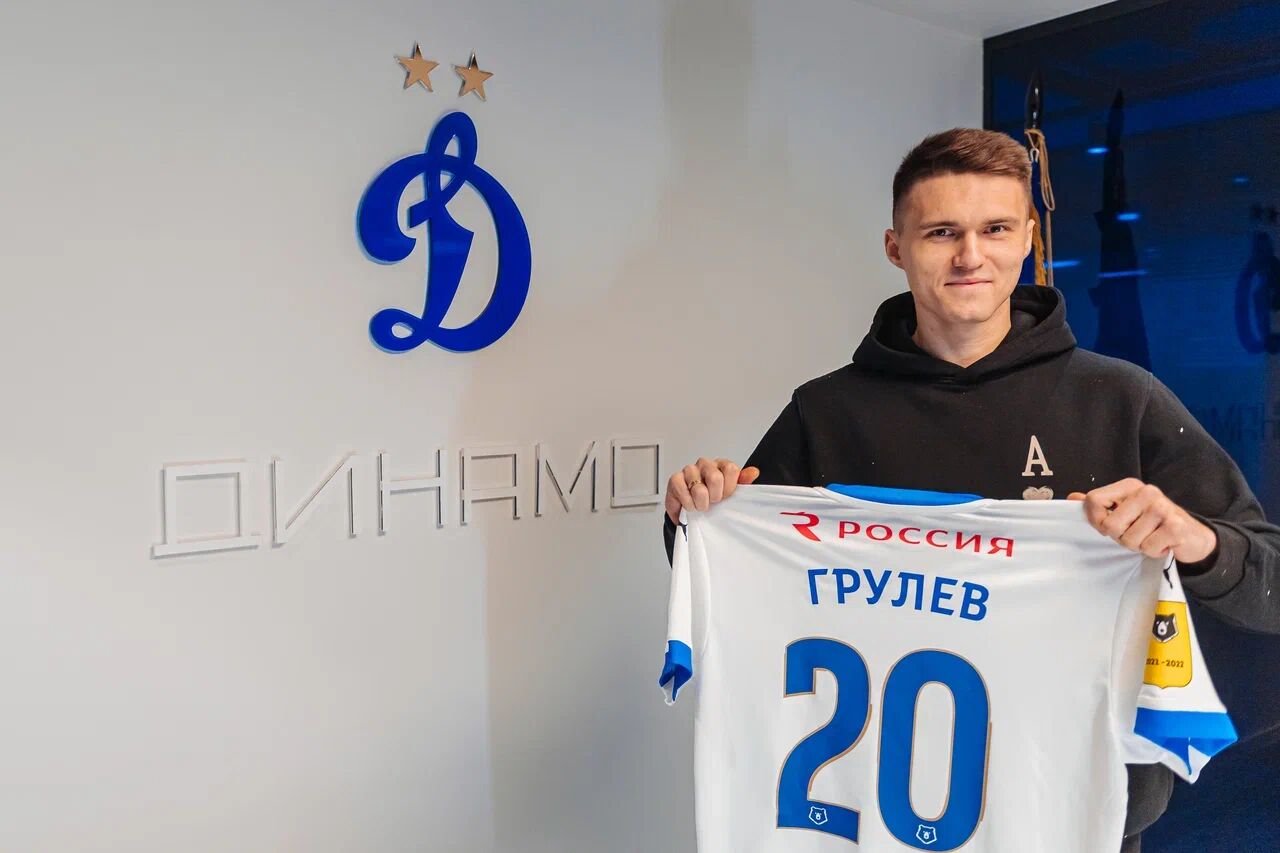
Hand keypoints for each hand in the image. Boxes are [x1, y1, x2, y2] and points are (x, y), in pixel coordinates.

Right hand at [665, 458, 759, 522]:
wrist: (693, 511)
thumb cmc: (713, 500)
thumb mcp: (732, 493)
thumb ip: (743, 482)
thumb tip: (753, 472)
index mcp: (721, 466)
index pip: (730, 469)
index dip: (729, 487)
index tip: (726, 497)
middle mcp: (706, 465)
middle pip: (715, 477)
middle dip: (714, 497)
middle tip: (712, 502)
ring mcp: (690, 471)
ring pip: (698, 487)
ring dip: (700, 503)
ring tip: (701, 505)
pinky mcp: (675, 479)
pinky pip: (682, 490)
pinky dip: (687, 502)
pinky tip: (690, 504)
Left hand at [1067, 478, 1216, 562]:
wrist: (1191, 536)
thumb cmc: (1152, 524)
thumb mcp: (1125, 511)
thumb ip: (1100, 505)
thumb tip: (1072, 497)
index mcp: (1129, 486)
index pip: (1093, 501)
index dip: (1095, 520)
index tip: (1106, 527)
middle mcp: (1146, 492)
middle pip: (1110, 525)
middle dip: (1120, 537)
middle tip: (1135, 534)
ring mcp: (1162, 508)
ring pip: (1128, 539)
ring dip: (1138, 546)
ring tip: (1150, 538)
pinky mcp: (1175, 526)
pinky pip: (1147, 548)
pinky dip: (1153, 551)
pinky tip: (1162, 544)